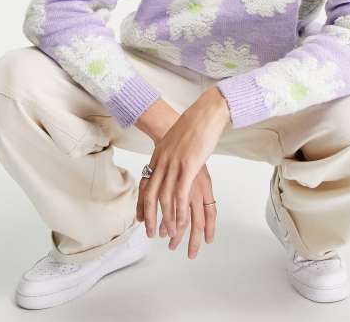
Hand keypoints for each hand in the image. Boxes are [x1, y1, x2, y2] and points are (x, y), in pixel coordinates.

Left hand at [135, 87, 229, 258]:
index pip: (146, 185)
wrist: (204, 114)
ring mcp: (175, 164)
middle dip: (151, 218)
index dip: (144, 206)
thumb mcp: (174, 142)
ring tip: (169, 235)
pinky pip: (181, 194)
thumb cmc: (192, 126)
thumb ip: (167, 155)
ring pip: (166, 198)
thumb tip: (166, 165)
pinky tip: (181, 222)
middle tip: (151, 234)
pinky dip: (179, 211)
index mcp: (159, 156)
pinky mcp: (189, 166)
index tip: (144, 221)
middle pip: (152, 196)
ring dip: (167, 220)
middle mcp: (163, 162)